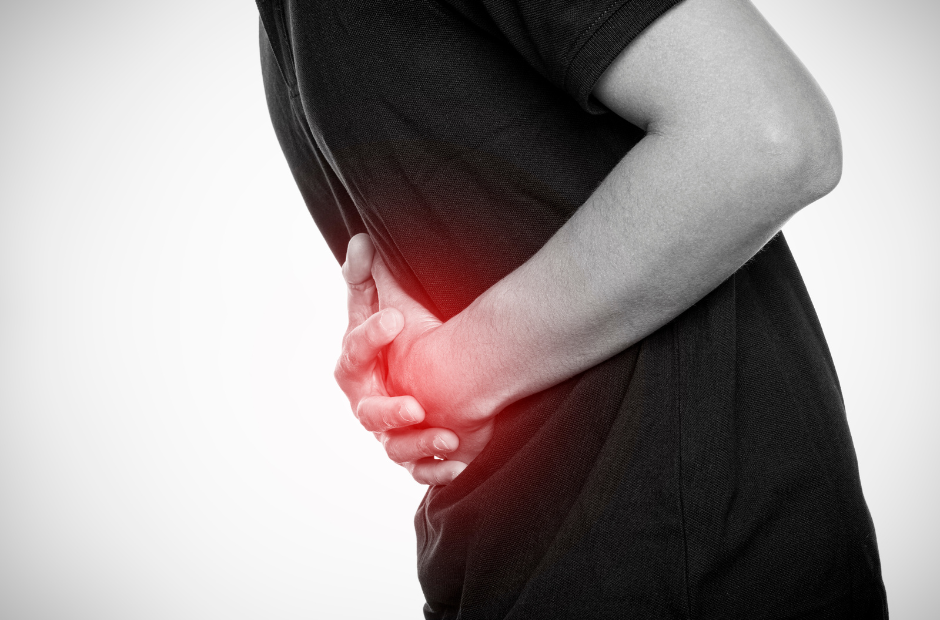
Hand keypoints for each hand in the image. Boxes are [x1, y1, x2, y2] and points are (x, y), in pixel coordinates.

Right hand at [372, 254, 495, 465]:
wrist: (430, 371)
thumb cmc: (400, 336)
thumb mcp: (388, 302)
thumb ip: (370, 275)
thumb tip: (362, 241)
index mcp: (355, 365)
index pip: (355, 351)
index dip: (372, 337)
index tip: (397, 321)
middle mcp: (367, 404)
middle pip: (369, 414)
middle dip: (391, 411)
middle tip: (416, 405)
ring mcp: (389, 433)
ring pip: (395, 449)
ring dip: (420, 445)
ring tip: (449, 437)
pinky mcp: (416, 452)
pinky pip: (421, 471)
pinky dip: (438, 471)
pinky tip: (459, 465)